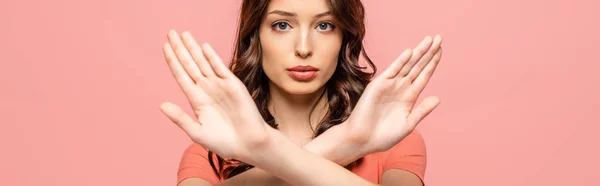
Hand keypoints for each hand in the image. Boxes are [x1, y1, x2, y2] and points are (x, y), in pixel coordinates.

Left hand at [159, 30, 270, 161]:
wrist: (249, 144)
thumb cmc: (224, 142)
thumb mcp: (197, 132)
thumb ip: (180, 118)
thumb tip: (161, 105)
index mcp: (196, 100)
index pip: (181, 75)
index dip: (172, 61)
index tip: (164, 47)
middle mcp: (207, 89)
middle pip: (190, 65)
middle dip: (180, 49)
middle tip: (170, 33)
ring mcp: (220, 86)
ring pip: (203, 63)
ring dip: (193, 48)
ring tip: (184, 34)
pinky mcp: (234, 85)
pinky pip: (221, 68)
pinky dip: (212, 57)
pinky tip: (203, 47)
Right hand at [343, 35, 442, 153]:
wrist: (363, 139)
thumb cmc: (384, 135)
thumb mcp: (408, 124)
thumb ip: (421, 111)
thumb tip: (437, 98)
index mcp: (409, 97)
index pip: (423, 76)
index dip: (432, 63)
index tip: (441, 50)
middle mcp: (400, 88)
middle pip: (417, 66)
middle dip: (428, 52)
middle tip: (439, 38)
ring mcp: (389, 85)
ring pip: (407, 65)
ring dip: (418, 53)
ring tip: (429, 40)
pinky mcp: (378, 85)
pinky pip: (392, 71)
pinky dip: (400, 61)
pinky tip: (410, 52)